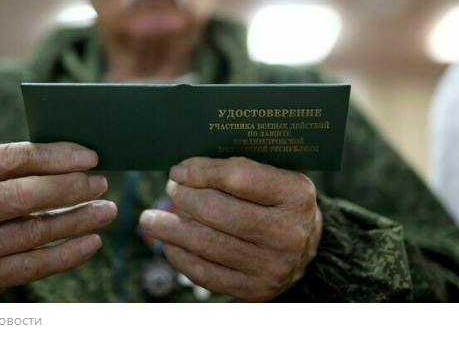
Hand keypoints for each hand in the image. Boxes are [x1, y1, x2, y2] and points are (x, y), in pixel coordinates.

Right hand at [0, 142, 116, 301]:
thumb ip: (9, 166)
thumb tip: (73, 159)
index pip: (11, 158)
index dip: (55, 156)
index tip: (89, 157)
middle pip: (23, 196)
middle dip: (70, 188)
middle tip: (99, 183)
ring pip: (33, 232)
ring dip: (77, 220)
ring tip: (105, 210)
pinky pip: (33, 266)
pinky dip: (67, 254)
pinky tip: (91, 242)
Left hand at [139, 157, 321, 301]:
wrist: (308, 250)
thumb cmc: (280, 203)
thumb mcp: (275, 177)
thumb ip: (239, 170)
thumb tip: (185, 169)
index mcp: (295, 195)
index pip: (239, 177)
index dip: (202, 172)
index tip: (179, 170)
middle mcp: (287, 233)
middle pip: (219, 212)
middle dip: (185, 198)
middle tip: (170, 189)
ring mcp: (271, 266)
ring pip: (207, 244)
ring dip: (171, 230)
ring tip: (150, 219)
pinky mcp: (254, 290)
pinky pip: (205, 274)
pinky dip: (180, 256)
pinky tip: (168, 243)